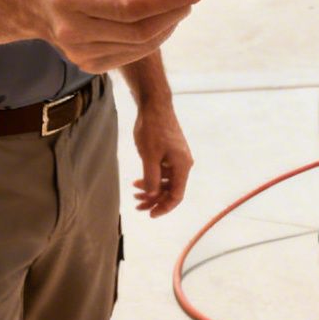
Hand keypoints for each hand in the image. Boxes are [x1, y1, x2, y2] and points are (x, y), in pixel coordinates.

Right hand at [30, 0, 200, 72]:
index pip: (128, 5)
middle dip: (174, 11)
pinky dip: (155, 35)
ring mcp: (81, 53)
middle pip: (139, 30)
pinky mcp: (90, 65)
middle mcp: (73, 29)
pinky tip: (156, 17)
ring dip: (168, 22)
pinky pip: (136, 54)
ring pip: (142, 45)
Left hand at [131, 98, 191, 216]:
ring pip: (166, 182)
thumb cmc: (153, 129)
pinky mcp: (171, 152)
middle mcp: (183, 164)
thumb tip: (152, 195)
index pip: (177, 195)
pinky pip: (164, 172)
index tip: (150, 214)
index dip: (164, 207)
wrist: (155, 105)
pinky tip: (138, 181)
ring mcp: (177, 158)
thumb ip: (151, 178)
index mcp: (182, 166)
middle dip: (155, 200)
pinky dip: (152, 179)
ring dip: (152, 190)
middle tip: (137, 205)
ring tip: (135, 193)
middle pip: (171, 190)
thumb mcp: (149, 156)